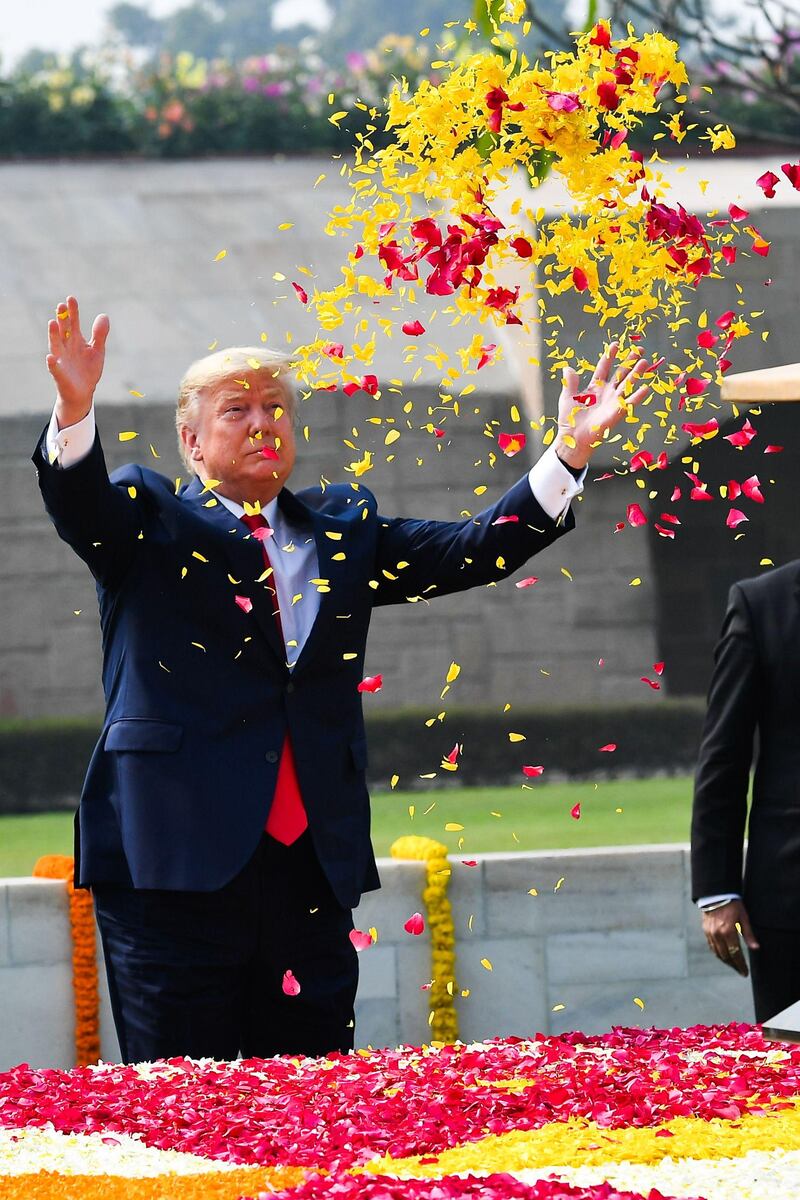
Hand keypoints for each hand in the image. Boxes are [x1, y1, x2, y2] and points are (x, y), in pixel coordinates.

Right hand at [47, 296, 109, 427]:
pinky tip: (50, 357)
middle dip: (62, 319)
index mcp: (75, 340)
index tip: (71, 298)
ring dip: (53, 335)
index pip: (73, 323)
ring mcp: (61, 360)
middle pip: (63, 331)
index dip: (72, 311)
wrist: (82, 393)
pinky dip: (52, 364)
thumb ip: (99, 334)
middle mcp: (66, 347)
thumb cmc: (88, 370)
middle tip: (61, 305)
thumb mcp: (97, 351)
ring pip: (56, 345)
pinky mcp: (60, 375)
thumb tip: (104, 315)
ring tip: (52, 323)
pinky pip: (55, 368)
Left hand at [552, 341, 655, 469]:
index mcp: (594, 387)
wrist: (573, 438)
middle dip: (629, 361)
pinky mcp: (618, 412)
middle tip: (639, 349)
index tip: (615, 344)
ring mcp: (613, 401)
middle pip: (621, 373)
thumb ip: (570, 382)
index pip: (604, 367)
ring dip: (637, 373)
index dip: (609, 356)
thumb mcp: (567, 397)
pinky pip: (630, 402)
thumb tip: (567, 368)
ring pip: (628, 384)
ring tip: (645, 362)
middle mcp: (607, 392)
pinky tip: (645, 387)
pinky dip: (637, 396)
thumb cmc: (570, 419)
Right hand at [702, 899, 759, 976]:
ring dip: (726, 961)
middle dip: (734, 965)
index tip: (745, 973)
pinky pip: (711, 946)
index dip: (741, 965)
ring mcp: (710, 933)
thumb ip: (748, 934)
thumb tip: (756, 948)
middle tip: (740, 971)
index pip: (735, 954)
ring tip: (733, 965)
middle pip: (726, 956)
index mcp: (728, 932)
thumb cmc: (733, 904)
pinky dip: (718, 953)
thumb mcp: (743, 918)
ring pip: (717, 953)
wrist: (716, 893)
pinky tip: (723, 955)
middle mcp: (718, 934)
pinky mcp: (705, 930)